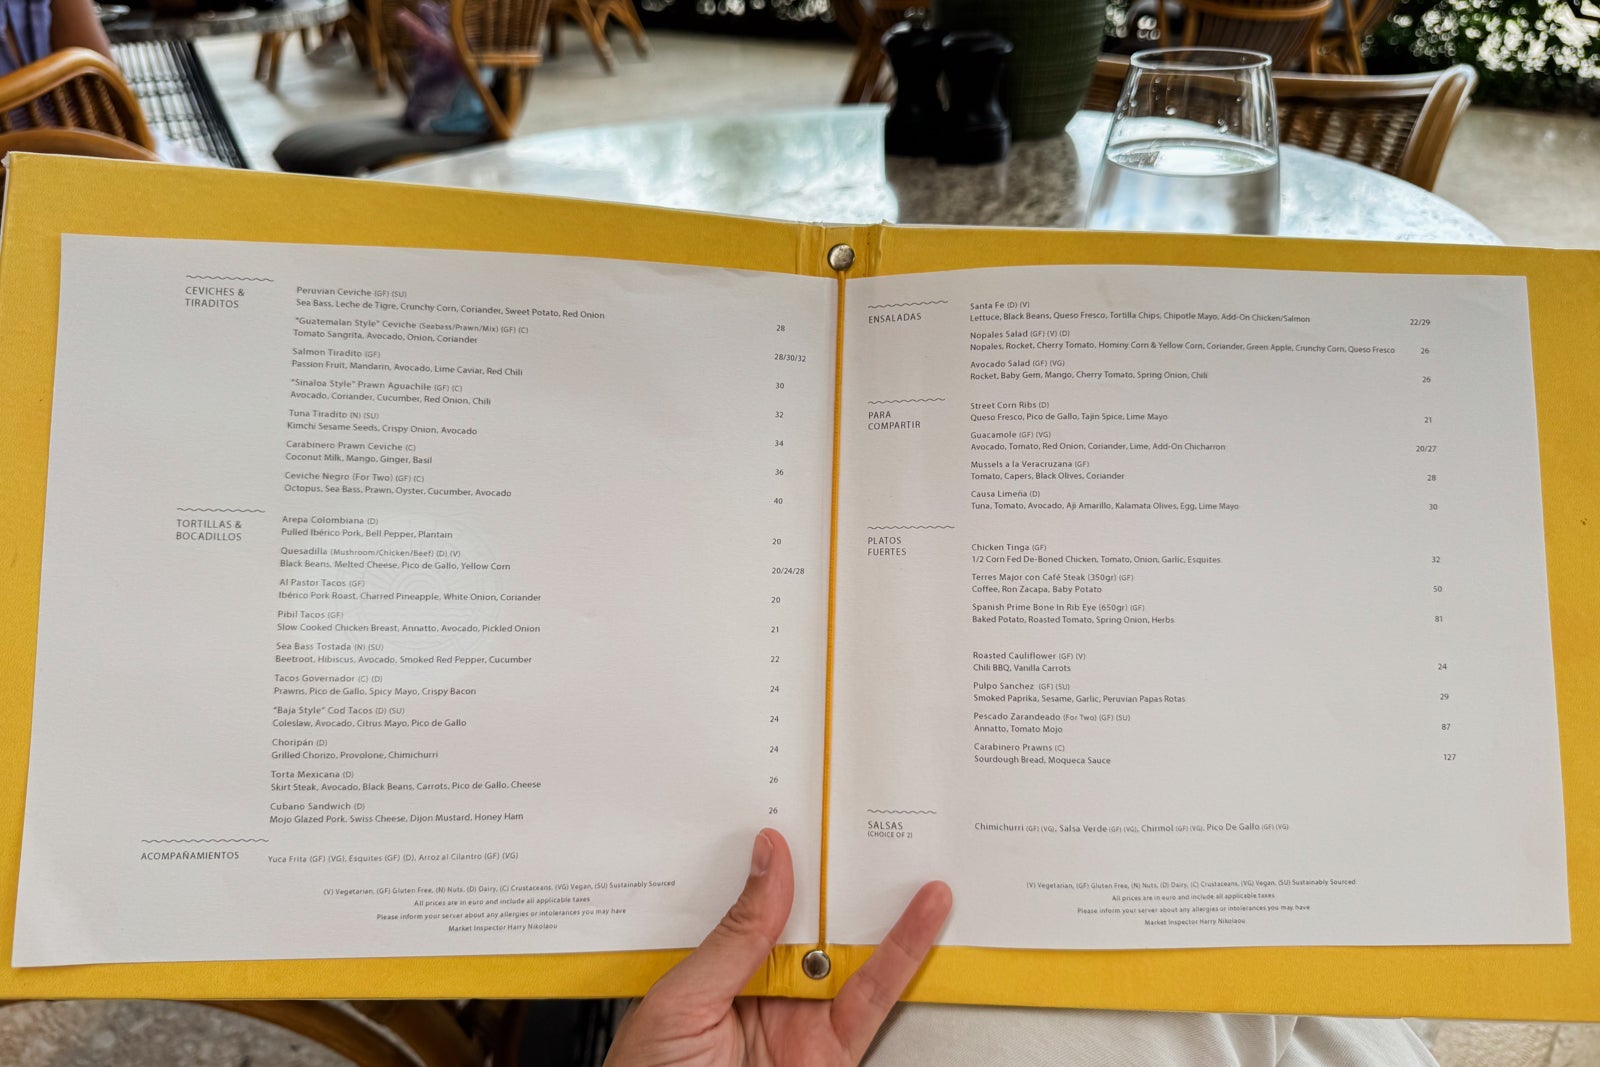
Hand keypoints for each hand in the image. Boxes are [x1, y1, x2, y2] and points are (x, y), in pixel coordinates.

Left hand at [604, 829, 952, 1066]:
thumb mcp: (683, 1001)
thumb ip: (736, 936)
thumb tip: (768, 862)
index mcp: (715, 973)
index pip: (755, 906)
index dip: (781, 864)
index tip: (803, 816)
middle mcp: (761, 993)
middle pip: (810, 924)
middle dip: (838, 876)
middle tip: (866, 817)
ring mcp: (801, 1023)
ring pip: (851, 955)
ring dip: (883, 908)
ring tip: (910, 854)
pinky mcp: (835, 1055)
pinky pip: (875, 1001)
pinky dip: (904, 957)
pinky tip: (922, 916)